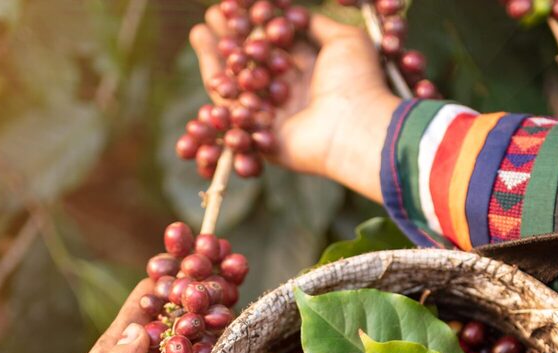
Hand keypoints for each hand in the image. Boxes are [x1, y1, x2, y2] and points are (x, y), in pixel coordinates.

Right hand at [190, 12, 399, 201]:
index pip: (276, 42)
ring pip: (239, 83)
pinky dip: (220, 87)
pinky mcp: (264, 135)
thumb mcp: (345, 40)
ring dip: (218, 58)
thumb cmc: (358, 81)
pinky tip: (206, 63)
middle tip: (210, 15)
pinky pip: (236, 112)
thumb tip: (292, 13)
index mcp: (312, 69)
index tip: (235, 4)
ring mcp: (276, 113)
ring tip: (198, 32)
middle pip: (254, 61)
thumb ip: (315, 25)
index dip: (256, 23)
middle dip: (231, 37)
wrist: (357, 125)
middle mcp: (292, 90)